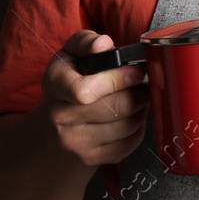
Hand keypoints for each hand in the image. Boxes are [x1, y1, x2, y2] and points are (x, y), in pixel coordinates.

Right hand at [40, 30, 148, 166]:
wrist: (60, 116)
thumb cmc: (74, 76)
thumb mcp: (74, 51)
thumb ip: (87, 42)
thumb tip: (103, 44)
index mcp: (54, 84)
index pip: (84, 90)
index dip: (117, 80)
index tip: (135, 71)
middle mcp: (59, 117)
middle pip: (115, 108)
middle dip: (139, 93)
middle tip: (143, 84)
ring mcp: (74, 141)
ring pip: (127, 125)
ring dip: (141, 109)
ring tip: (137, 97)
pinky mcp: (90, 158)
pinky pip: (129, 143)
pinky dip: (139, 128)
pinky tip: (131, 116)